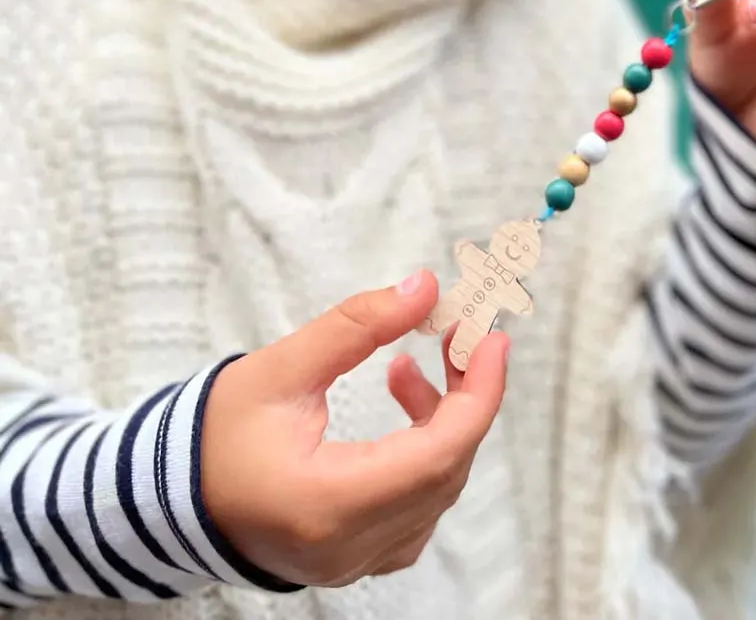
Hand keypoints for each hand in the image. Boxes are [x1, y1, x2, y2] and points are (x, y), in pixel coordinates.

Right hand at [200, 271, 507, 586]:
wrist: (167, 498)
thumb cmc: (215, 435)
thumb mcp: (281, 369)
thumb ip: (355, 325)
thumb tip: (425, 288)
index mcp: (329, 504)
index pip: (438, 454)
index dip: (479, 394)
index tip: (493, 339)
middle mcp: (349, 546)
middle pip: (446, 470)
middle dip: (466, 397)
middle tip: (463, 338)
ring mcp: (355, 561)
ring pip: (436, 489)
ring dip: (442, 422)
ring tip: (407, 367)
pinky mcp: (356, 556)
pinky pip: (418, 507)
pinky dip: (426, 452)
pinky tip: (404, 409)